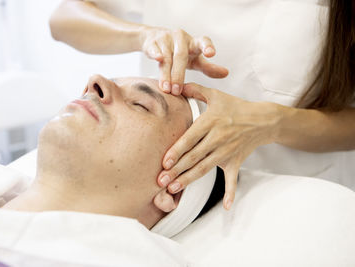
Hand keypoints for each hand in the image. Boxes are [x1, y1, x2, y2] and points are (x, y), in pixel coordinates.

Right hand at [140, 27, 227, 94]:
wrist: (154, 39)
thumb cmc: (180, 53)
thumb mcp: (195, 60)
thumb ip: (208, 68)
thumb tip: (226, 73)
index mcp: (194, 42)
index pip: (203, 42)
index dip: (207, 46)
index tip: (211, 54)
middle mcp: (181, 38)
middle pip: (181, 56)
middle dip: (179, 75)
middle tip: (177, 91)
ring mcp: (166, 39)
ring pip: (167, 57)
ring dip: (166, 74)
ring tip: (167, 89)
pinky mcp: (153, 42)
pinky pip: (155, 49)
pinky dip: (156, 54)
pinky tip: (158, 60)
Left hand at [156, 83, 281, 209]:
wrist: (262, 119)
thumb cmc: (235, 107)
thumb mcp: (216, 95)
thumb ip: (195, 89)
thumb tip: (176, 84)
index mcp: (210, 122)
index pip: (190, 139)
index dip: (177, 152)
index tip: (164, 163)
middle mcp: (218, 138)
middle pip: (194, 157)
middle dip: (176, 170)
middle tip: (160, 181)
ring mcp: (227, 152)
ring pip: (205, 168)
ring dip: (189, 180)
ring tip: (173, 188)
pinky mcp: (235, 161)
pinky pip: (233, 179)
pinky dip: (231, 193)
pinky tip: (226, 206)